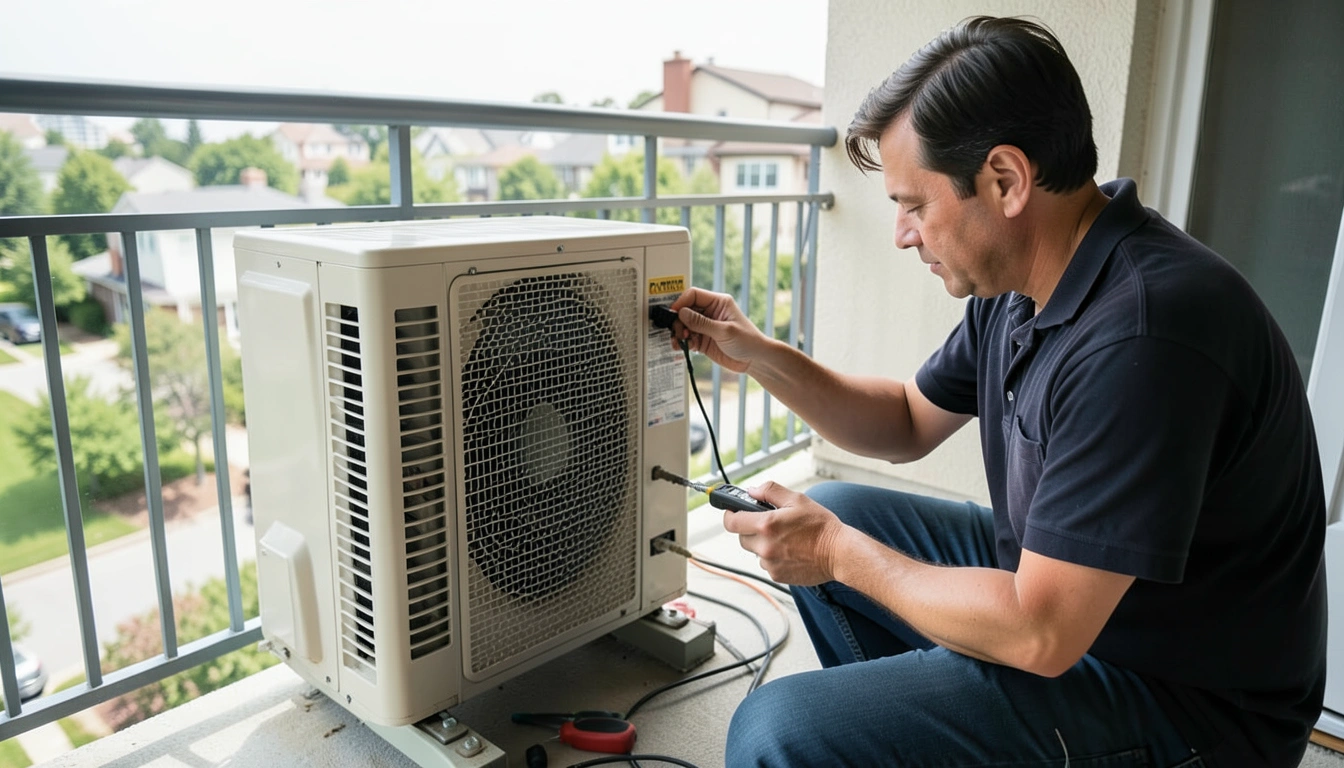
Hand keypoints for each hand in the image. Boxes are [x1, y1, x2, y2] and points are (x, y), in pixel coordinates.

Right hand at [668, 287, 769, 374]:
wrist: (755, 361)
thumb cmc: (748, 341)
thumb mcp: (725, 331)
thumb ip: (702, 323)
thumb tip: (682, 313)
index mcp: (718, 303)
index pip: (694, 295)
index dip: (681, 302)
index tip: (674, 313)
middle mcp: (710, 313)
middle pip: (686, 310)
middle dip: (679, 321)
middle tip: (680, 332)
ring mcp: (705, 327)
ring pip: (684, 325)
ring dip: (679, 333)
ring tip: (681, 341)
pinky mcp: (703, 340)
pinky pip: (687, 338)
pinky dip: (682, 342)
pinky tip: (683, 347)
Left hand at [721, 481, 846, 585]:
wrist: (839, 553)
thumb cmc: (821, 526)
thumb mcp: (797, 499)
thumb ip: (771, 491)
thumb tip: (752, 491)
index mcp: (766, 525)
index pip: (731, 522)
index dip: (730, 515)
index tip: (733, 512)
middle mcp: (765, 546)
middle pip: (742, 538)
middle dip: (750, 529)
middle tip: (768, 524)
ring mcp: (770, 563)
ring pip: (755, 552)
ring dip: (763, 545)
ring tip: (785, 538)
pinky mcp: (778, 575)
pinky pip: (767, 564)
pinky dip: (774, 558)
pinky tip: (791, 551)